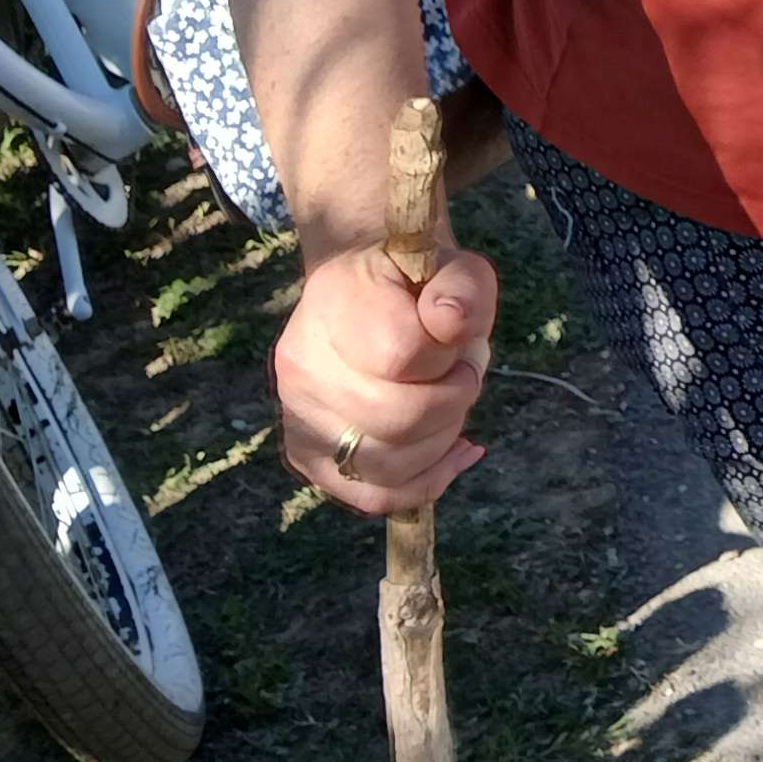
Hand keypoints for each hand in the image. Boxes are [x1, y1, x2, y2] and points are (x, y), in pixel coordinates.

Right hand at [275, 233, 497, 516]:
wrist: (364, 292)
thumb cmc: (417, 280)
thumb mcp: (454, 266)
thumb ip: (463, 289)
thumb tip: (452, 325)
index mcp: (334, 305)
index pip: (403, 354)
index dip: (451, 357)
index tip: (462, 343)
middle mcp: (303, 367)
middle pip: (397, 420)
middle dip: (453, 403)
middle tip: (462, 375)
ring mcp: (298, 417)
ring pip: (387, 466)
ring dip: (442, 442)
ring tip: (450, 404)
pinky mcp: (306, 455)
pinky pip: (371, 495)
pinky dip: (424, 482)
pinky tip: (455, 453)